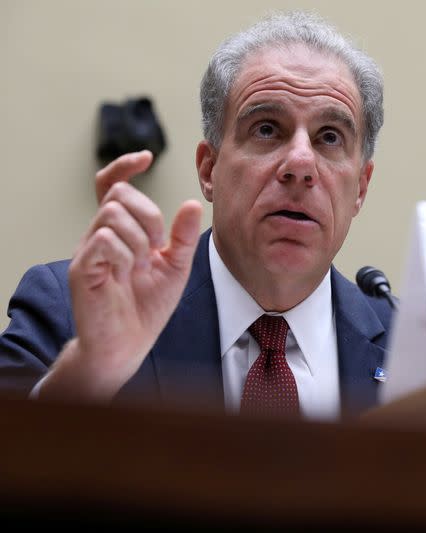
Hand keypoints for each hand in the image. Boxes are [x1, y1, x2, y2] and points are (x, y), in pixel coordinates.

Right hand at [40, 151, 202, 401]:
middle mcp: (100, 234)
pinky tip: (127, 274)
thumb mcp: (176, 266)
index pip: (113, 185)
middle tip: (157, 247)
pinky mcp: (81, 268)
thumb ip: (183, 236)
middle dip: (148, 215)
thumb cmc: (148, 305)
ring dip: (139, 239)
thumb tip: (193, 203)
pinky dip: (125, 254)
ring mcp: (88, 250)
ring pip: (112, 214)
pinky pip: (103, 240)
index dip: (124, 166)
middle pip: (119, 195)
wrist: (130, 343)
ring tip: (141, 266)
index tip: (145, 157)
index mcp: (122, 231)